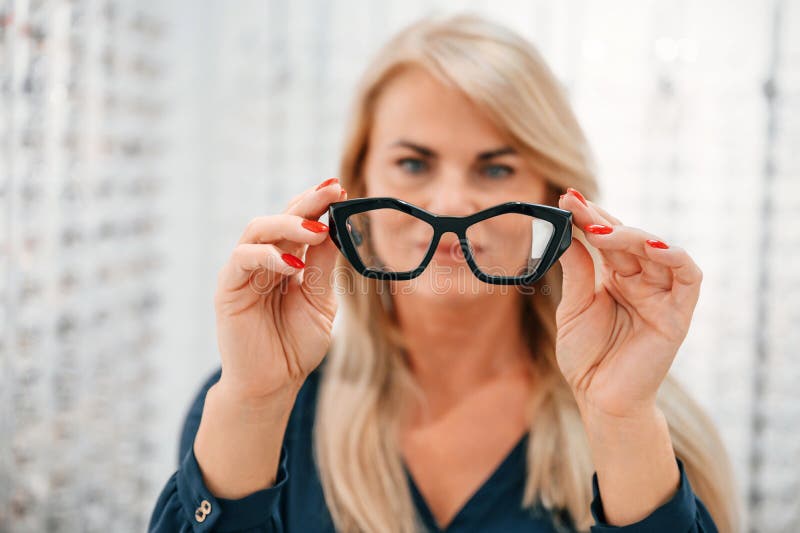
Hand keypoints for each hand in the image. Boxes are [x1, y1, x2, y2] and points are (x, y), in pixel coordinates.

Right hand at [213, 177, 346, 400]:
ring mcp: (244, 272)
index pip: (300, 222)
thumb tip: (334, 229)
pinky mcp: (229, 288)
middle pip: (281, 218)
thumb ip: (322, 267)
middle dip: (308, 202)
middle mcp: (265, 260)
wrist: (273, 384)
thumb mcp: (319, 302)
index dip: (318, 204)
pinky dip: (268, 256)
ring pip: (259, 230)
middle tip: (333, 190)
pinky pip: (243, 259)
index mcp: (288, 260)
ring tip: (318, 229)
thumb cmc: (295, 345)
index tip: (341, 189)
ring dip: (289, 224)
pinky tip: (293, 264)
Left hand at [554, 188, 702, 418]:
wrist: (599, 399)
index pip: (605, 239)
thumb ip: (578, 272)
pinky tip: (650, 246)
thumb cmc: (586, 358)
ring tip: (601, 230)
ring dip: (633, 235)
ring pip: (658, 250)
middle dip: (602, 220)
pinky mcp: (678, 314)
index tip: (566, 198)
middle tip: (576, 205)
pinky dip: (674, 257)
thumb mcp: (574, 308)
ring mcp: (661, 295)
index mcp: (614, 278)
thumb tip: (570, 233)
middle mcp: (640, 281)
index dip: (589, 218)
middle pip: (628, 239)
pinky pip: (688, 276)